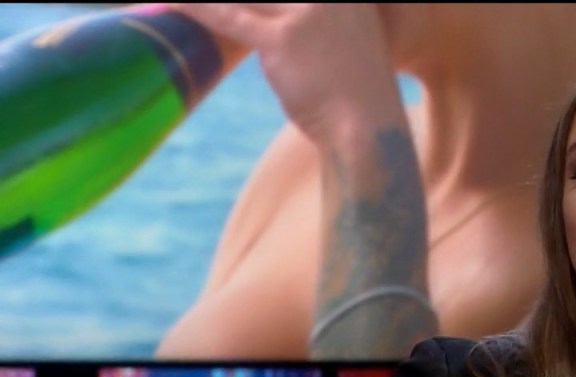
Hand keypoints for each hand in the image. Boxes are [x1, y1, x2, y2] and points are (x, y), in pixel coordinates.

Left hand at [174, 3, 398, 141]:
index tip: (241, 3)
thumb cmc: (357, 99)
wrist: (371, 131)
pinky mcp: (284, 39)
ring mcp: (306, 12)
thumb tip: (279, 32)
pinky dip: (194, 8)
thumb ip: (318, 29)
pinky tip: (171, 2)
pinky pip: (228, 16)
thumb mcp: (347, 50)